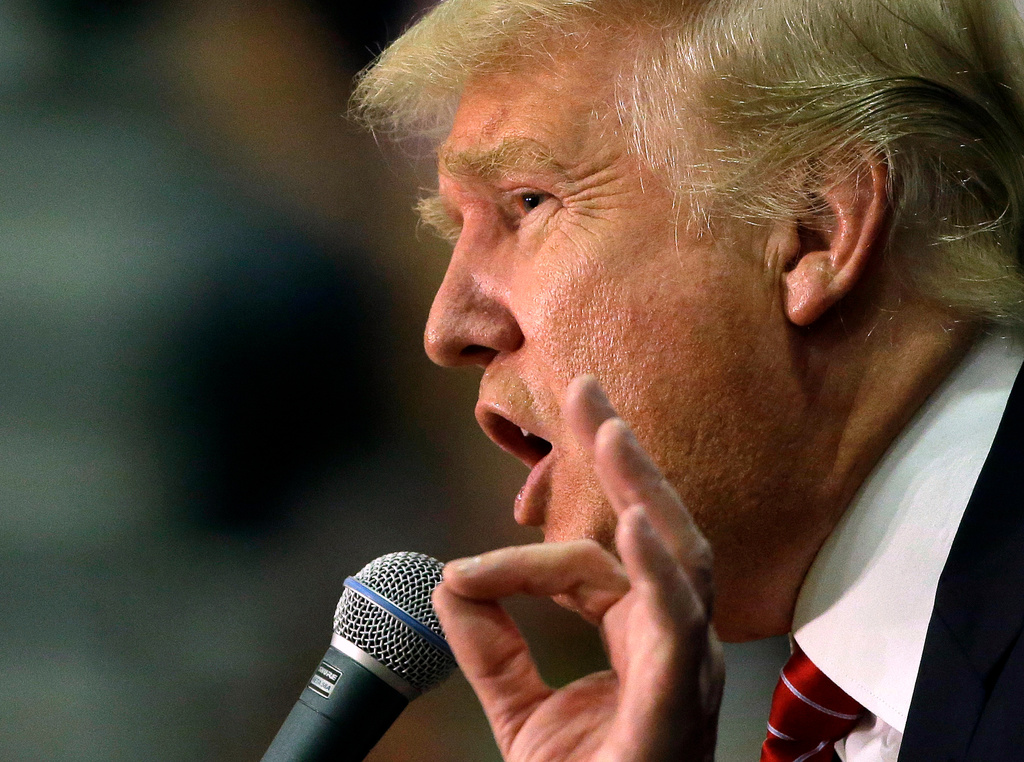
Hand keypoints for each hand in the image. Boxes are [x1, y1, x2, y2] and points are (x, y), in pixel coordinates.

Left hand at [433, 375, 724, 761]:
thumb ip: (490, 647)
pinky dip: (658, 571)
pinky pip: (679, 625)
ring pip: (678, 557)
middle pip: (654, 527)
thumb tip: (445, 580)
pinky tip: (632, 521)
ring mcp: (685, 667)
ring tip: (608, 428)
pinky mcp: (680, 702)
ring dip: (644, 489)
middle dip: (622, 457)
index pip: (591, 562)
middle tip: (585, 389)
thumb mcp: (519, 712)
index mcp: (638, 637)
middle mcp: (671, 640)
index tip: (468, 564)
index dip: (533, 547)